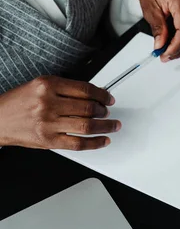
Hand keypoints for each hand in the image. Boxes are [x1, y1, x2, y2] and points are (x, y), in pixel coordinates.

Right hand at [0, 76, 120, 149]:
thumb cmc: (18, 103)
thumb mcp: (38, 86)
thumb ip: (64, 89)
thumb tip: (93, 96)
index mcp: (47, 85)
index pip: (84, 89)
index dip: (102, 95)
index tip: (108, 98)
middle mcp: (48, 103)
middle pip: (88, 108)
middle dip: (104, 111)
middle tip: (108, 112)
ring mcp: (48, 123)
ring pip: (86, 126)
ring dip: (105, 126)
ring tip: (112, 125)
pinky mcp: (49, 140)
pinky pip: (78, 143)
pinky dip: (95, 143)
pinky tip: (104, 140)